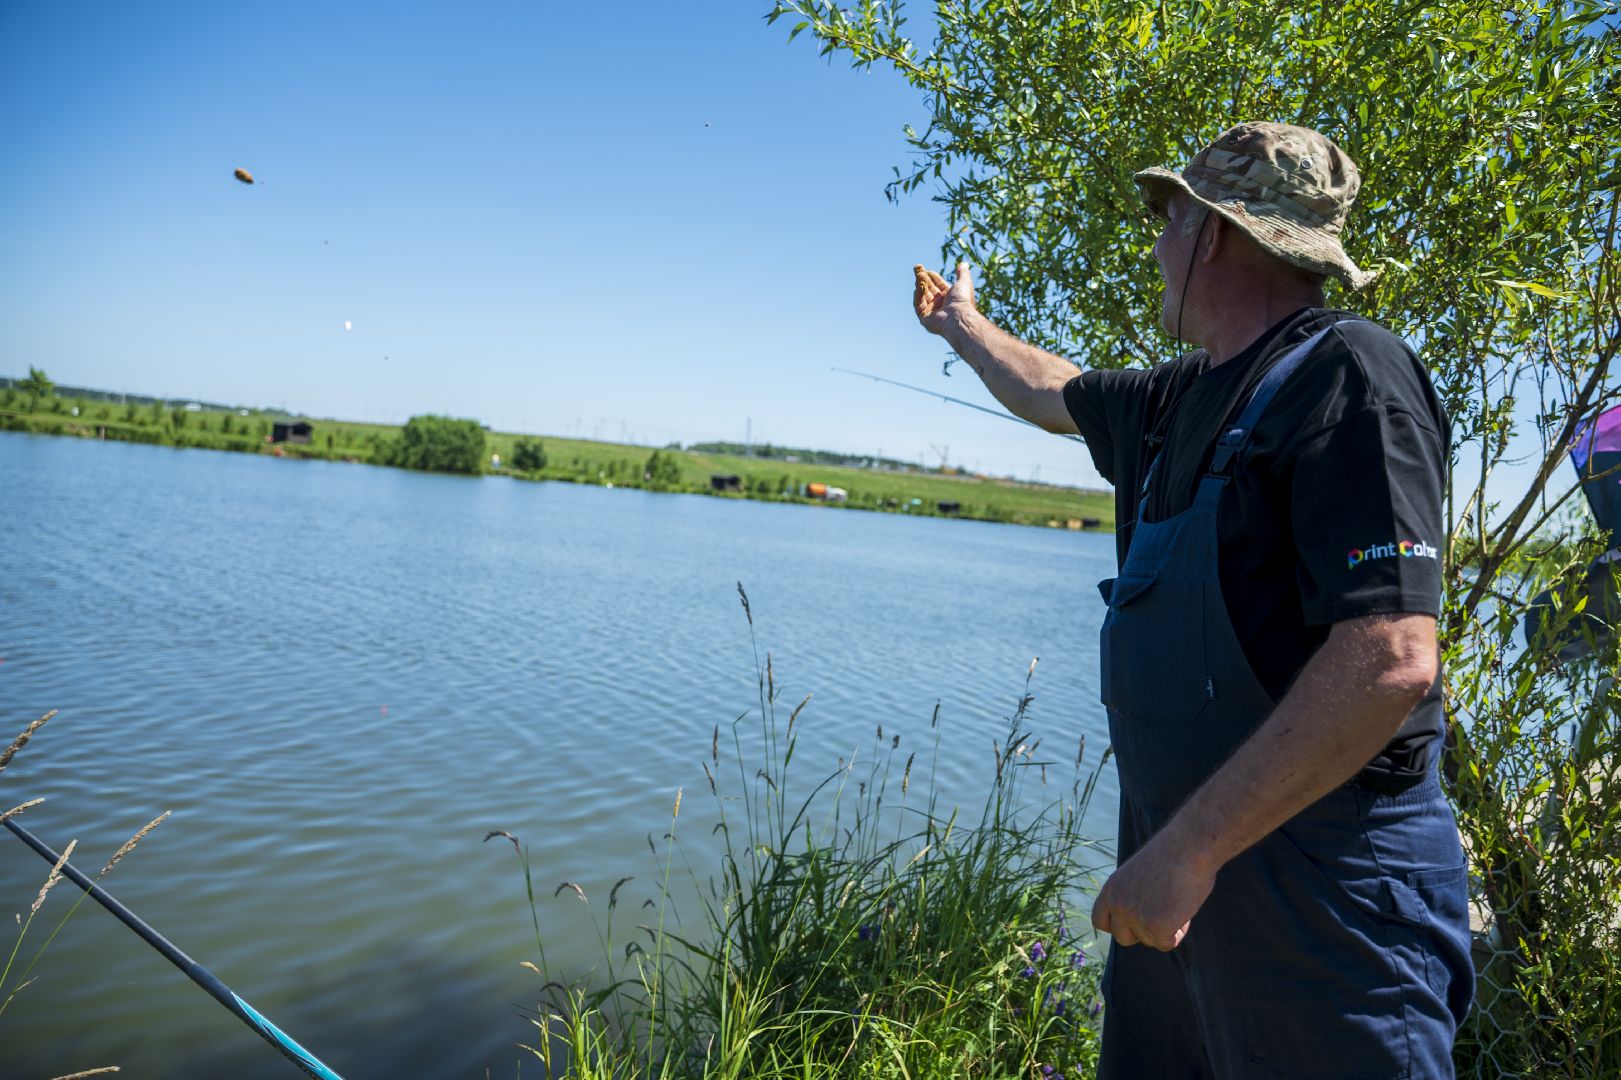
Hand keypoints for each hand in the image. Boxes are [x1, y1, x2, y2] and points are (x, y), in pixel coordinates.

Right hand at [913, 261, 977, 336]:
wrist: (958, 315)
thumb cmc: (962, 299)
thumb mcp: (964, 282)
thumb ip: (962, 272)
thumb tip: (964, 263)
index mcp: (950, 297)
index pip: (939, 285)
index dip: (933, 278)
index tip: (928, 270)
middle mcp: (941, 305)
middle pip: (929, 290)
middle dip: (924, 279)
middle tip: (918, 268)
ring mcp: (932, 312)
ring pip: (923, 296)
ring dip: (920, 285)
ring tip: (918, 275)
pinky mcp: (925, 319)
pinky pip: (918, 305)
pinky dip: (918, 296)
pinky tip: (917, 287)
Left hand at [1089, 838, 1216, 950]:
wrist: (1188, 846)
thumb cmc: (1173, 855)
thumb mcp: (1139, 875)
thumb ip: (1133, 896)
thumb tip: (1142, 915)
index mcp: (1111, 888)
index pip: (1100, 921)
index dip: (1118, 926)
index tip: (1134, 924)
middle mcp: (1118, 904)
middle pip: (1123, 937)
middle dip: (1143, 932)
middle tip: (1162, 916)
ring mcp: (1135, 917)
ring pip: (1149, 940)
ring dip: (1165, 929)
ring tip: (1177, 902)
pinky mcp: (1155, 927)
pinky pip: (1166, 944)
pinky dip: (1178, 933)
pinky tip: (1184, 911)